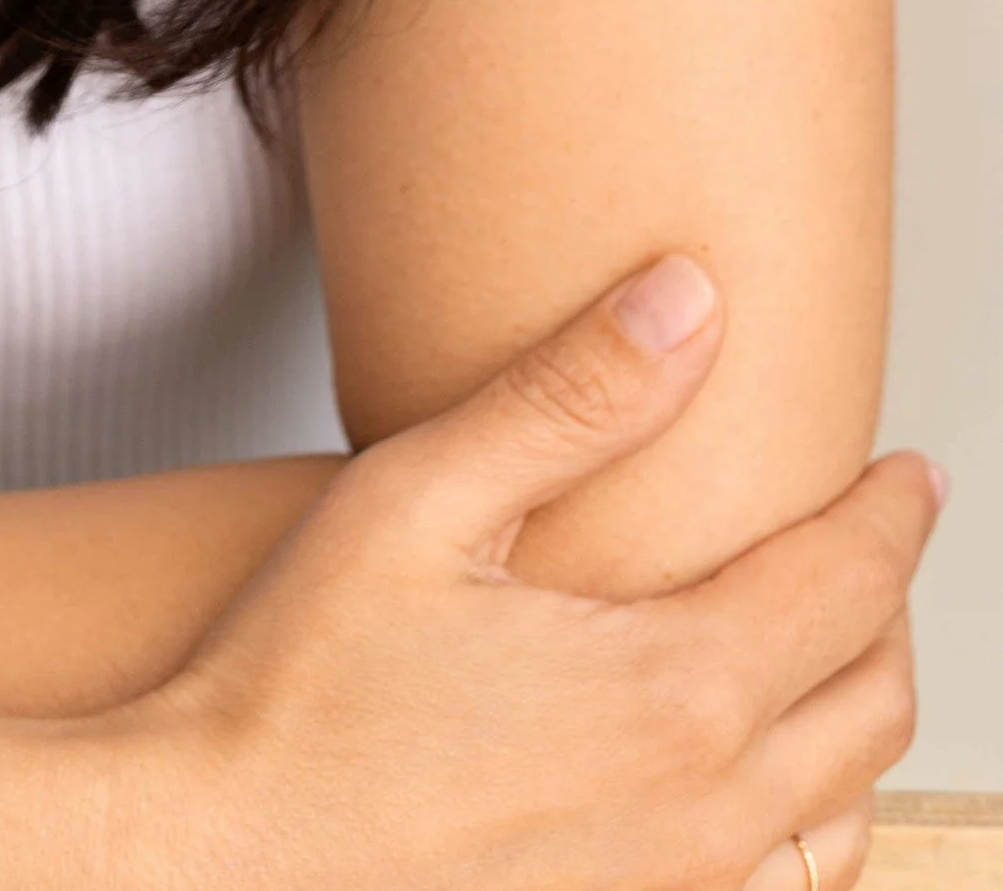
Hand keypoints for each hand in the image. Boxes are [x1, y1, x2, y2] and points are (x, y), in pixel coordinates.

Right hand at [79, 255, 935, 890]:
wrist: (224, 864)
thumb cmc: (299, 690)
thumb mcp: (421, 501)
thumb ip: (570, 396)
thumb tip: (690, 298)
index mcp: (674, 692)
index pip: (847, 584)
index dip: (891, 513)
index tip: (909, 470)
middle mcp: (705, 814)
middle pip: (873, 703)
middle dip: (888, 609)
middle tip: (867, 544)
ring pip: (843, 816)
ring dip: (854, 722)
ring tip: (824, 654)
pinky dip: (804, 827)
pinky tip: (755, 786)